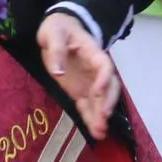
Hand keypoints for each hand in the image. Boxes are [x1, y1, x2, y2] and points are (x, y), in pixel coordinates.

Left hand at [37, 11, 119, 138]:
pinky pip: (87, 106)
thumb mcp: (54, 33)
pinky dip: (91, 118)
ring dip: (100, 116)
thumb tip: (59, 72)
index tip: (98, 91)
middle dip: (106, 103)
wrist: (59, 30)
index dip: (104, 79)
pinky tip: (95, 133)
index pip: (104, 66)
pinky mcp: (80, 90)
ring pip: (99, 101)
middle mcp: (95, 70)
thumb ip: (56, 50)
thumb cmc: (59, 28)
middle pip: (108, 87)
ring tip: (100, 133)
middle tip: (103, 118)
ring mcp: (89, 82)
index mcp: (92, 52)